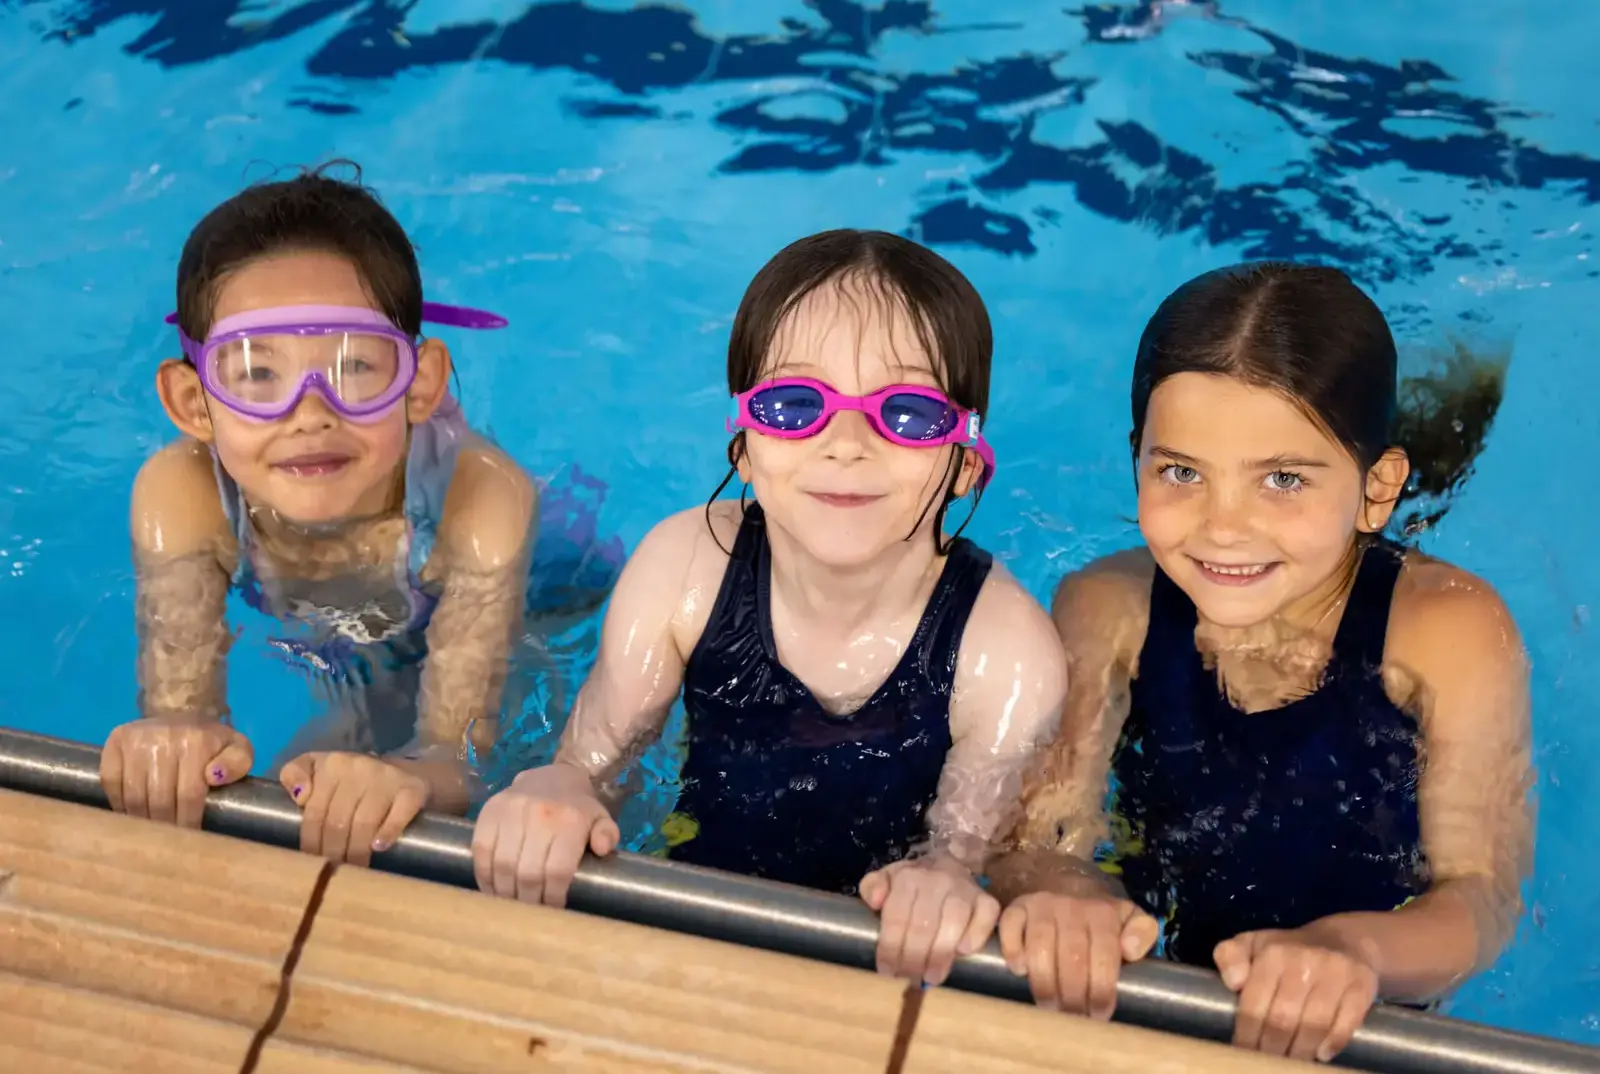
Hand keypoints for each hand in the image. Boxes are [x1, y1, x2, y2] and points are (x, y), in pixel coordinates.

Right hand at [100, 718, 253, 828]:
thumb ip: (238, 763)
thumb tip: (215, 777)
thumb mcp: (238, 748)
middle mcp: (163, 738)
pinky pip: (111, 782)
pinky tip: (130, 814)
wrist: (182, 714)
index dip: (187, 822)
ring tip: (149, 833)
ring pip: (133, 794)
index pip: (189, 794)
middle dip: (164, 826)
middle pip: (159, 798)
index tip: (188, 840)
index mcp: (196, 741)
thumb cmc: (211, 743)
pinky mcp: (115, 742)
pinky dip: (118, 803)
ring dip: (141, 820)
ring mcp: (136, 739)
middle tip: (167, 843)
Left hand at [278, 751, 428, 866]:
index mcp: (331, 764)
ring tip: (353, 868)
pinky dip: (387, 833)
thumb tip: (299, 797)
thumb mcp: (319, 769)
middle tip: (333, 871)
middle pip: (337, 821)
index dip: (311, 842)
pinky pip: (398, 815)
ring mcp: (386, 777)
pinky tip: (379, 847)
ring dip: (356, 852)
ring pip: (363, 823)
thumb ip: (294, 774)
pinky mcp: (412, 789)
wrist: (404, 773)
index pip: (314, 812)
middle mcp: (358, 766)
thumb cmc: (352, 780)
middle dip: (333, 852)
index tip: (312, 861)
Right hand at [471, 763, 618, 906]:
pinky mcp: (489, 811)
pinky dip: (484, 875)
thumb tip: (602, 849)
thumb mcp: (601, 819)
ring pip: (502, 865)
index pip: (557, 870)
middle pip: (527, 873)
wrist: (554, 776)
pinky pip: (481, 851)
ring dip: (504, 893)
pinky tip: (491, 889)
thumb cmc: (579, 808)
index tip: (551, 910)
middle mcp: (539, 814)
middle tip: (529, 912)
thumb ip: (607, 835)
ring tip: (510, 904)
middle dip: (528, 900)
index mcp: (570, 820)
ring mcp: (510, 811)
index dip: (552, 897)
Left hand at [860, 854, 999, 985]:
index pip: (897, 916)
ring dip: (941, 954)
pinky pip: (985, 917)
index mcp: (908, 876)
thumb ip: (873, 886)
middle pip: (924, 924)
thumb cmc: (913, 884)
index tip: (887, 971)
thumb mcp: (888, 879)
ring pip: (953, 922)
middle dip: (913, 957)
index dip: (890, 947)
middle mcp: (937, 879)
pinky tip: (963, 952)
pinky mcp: (987, 899)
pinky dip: (975, 935)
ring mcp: (965, 888)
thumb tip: (875, 901)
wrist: (948, 867)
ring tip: (931, 977)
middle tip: (909, 978)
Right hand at [997, 891, 1157, 1017]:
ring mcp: (1041, 905)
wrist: (1064, 884)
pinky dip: (1013, 951)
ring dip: (1044, 984)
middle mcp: (1071, 906)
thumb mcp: (1129, 918)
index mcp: (1102, 913)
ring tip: (1049, 1006)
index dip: (1101, 989)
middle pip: (1071, 956)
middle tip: (1072, 1018)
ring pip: (1040, 948)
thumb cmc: (1098, 918)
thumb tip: (1130, 951)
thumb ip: (1142, 932)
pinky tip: (1020, 971)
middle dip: (1073, 995)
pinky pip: (1010, 927)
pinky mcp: (1016, 907)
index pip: (1104, 955)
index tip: (1098, 1015)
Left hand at [1213, 925, 1380, 1061]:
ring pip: (1314, 1025)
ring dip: (1301, 1051)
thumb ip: (1229, 957)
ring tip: (1291, 1063)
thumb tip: (1233, 983)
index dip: (1247, 1034)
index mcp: (1272, 953)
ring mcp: (1335, 972)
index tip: (1244, 1052)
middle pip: (1283, 1020)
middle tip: (1266, 1063)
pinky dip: (1333, 1042)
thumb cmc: (1288, 950)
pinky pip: (1347, 1021)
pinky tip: (1322, 1054)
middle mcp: (1303, 960)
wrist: (1344, 940)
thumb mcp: (1252, 943)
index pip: (1254, 1004)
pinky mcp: (1361, 984)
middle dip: (1272, 1049)